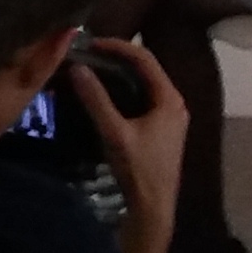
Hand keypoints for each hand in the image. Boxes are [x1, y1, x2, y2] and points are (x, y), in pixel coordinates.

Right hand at [70, 36, 189, 251]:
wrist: (153, 209)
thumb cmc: (139, 170)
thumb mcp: (115, 133)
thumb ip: (96, 100)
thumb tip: (77, 67)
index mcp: (169, 99)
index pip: (145, 58)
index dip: (117, 46)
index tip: (91, 43)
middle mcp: (174, 103)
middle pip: (146, 68)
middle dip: (117, 57)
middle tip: (88, 53)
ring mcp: (169, 117)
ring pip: (143, 83)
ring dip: (120, 73)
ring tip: (92, 67)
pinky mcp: (161, 129)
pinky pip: (142, 97)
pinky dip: (123, 89)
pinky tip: (103, 93)